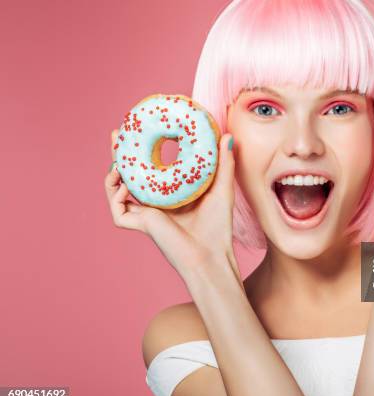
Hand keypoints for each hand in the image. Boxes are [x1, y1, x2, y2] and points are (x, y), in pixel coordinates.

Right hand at [104, 129, 237, 280]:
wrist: (211, 255)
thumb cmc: (219, 226)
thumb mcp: (222, 187)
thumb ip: (224, 162)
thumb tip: (228, 134)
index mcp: (171, 192)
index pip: (151, 167)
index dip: (142, 149)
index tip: (140, 129)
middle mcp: (156, 202)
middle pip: (130, 175)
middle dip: (119, 155)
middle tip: (115, 135)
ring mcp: (147, 214)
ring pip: (118, 192)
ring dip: (112, 175)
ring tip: (116, 161)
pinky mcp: (142, 226)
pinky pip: (119, 212)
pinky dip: (116, 199)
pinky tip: (125, 187)